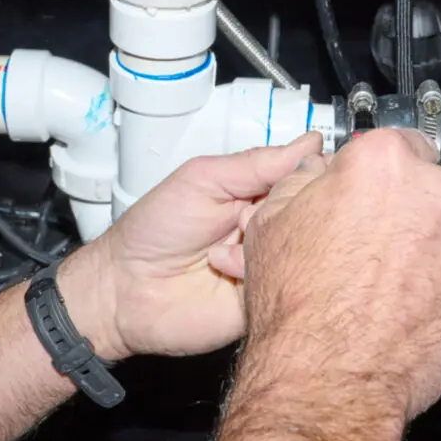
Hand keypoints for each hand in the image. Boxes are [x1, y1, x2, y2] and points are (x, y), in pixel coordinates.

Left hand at [59, 133, 323, 360]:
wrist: (125, 291)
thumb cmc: (153, 231)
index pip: (308, 174)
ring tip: (232, 240)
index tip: (310, 168)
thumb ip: (256, 163)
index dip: (312, 170)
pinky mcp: (268, 298)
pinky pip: (289, 283)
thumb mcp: (203, 179)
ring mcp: (272, 262)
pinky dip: (264, 272)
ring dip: (275, 238)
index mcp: (260, 192)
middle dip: (292, 205)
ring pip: (307, 246)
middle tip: (253, 210)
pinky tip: (228, 269)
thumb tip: (309, 143)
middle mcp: (272, 226)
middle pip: (315, 210)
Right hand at [232, 128, 440, 419]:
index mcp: (381, 163)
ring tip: (378, 285)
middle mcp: (432, 193)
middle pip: (422, 186)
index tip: (366, 187)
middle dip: (398, 208)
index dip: (374, 167)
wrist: (327, 377)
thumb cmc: (298, 306)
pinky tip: (399, 308)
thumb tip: (320, 174)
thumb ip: (305, 180)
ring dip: (420, 248)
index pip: (393, 140)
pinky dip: (437, 285)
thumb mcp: (270, 220)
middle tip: (363, 243)